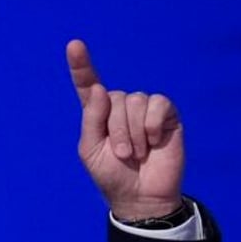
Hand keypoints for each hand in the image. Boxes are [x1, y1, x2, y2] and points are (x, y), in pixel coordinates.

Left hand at [67, 40, 183, 219]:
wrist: (140, 196)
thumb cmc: (111, 175)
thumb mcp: (91, 150)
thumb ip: (92, 119)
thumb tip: (100, 88)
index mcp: (97, 114)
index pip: (88, 85)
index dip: (81, 65)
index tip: (74, 45)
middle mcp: (120, 107)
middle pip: (114, 97)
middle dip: (116, 130)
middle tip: (122, 155)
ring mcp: (144, 110)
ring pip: (135, 101)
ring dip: (133, 132)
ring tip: (137, 153)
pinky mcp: (166, 115)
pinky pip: (158, 104)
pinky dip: (152, 126)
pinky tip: (154, 143)